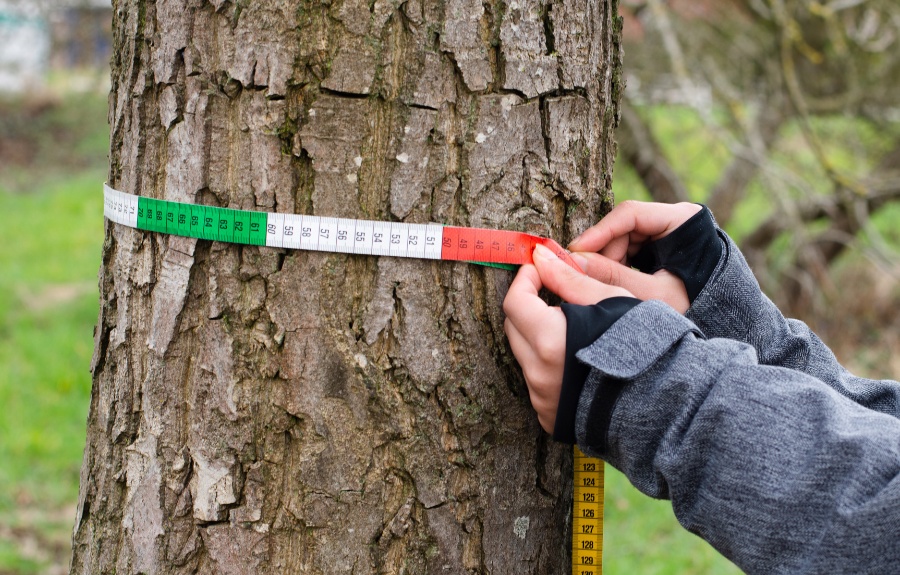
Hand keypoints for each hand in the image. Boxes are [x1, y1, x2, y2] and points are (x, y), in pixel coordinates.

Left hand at [503, 244, 633, 432]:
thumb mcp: (611, 301)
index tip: (541, 269)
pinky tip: (575, 359)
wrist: (665, 400)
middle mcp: (539, 374)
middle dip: (528, 306)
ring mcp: (542, 399)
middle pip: (514, 328)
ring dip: (538, 337)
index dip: (526, 279)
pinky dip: (548, 366)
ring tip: (572, 329)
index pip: (515, 302)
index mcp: (550, 342)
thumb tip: (541, 257)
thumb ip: (569, 279)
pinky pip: (537, 383)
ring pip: (525, 356)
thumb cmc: (644, 345)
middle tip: (553, 294)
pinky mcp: (550, 416)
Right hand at [567, 201, 702, 313]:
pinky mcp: (657, 247)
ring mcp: (664, 232)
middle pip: (623, 228)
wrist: (719, 319)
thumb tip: (575, 262)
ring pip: (621, 241)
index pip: (631, 213)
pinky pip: (627, 251)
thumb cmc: (696, 306)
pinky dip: (616, 267)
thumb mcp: (654, 294)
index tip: (576, 250)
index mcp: (682, 219)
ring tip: (604, 286)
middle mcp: (672, 219)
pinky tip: (612, 284)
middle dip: (603, 253)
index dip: (600, 231)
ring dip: (608, 263)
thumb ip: (615, 277)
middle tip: (585, 275)